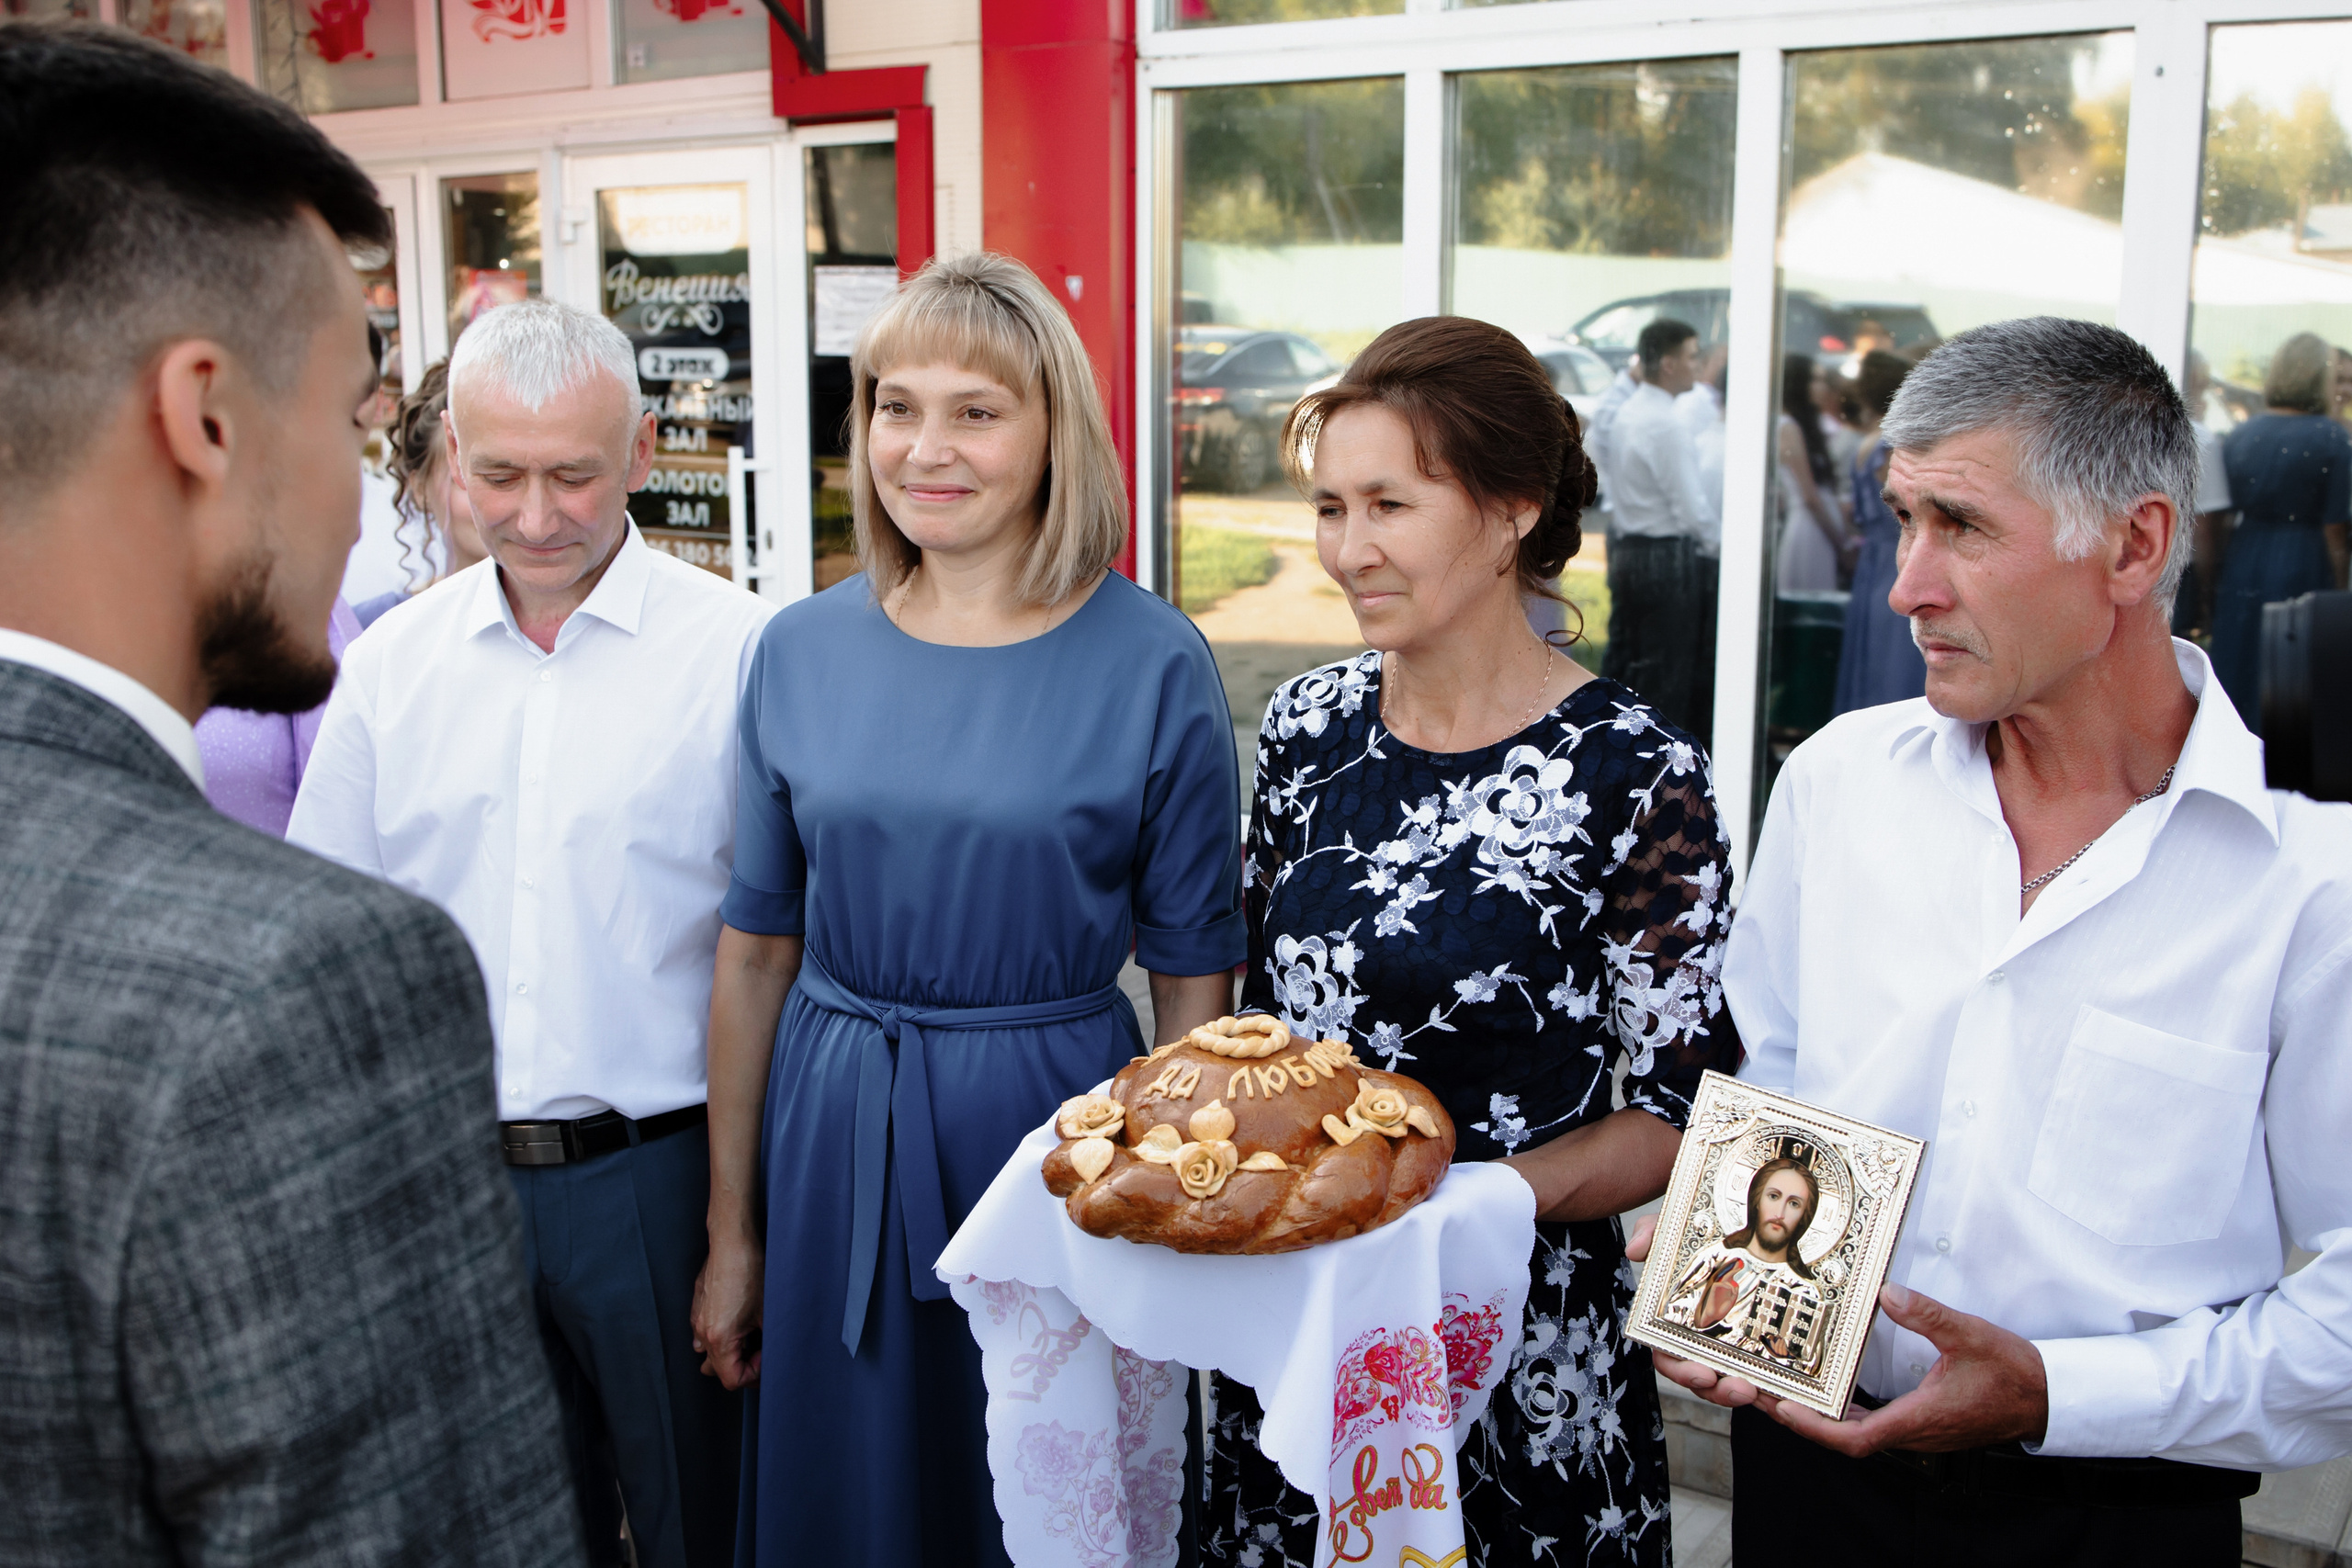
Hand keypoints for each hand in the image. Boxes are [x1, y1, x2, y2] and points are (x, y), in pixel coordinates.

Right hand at [691, 1230, 763, 1388]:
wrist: (732, 1243)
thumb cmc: (751, 1274)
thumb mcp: (769, 1313)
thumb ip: (769, 1342)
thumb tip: (776, 1355)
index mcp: (720, 1340)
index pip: (732, 1380)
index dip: (754, 1374)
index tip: (766, 1356)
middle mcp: (702, 1334)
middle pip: (718, 1370)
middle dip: (741, 1366)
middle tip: (760, 1350)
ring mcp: (697, 1319)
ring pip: (707, 1353)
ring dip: (727, 1353)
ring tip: (747, 1338)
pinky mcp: (697, 1306)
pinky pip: (702, 1335)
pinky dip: (718, 1338)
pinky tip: (736, 1324)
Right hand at [1624, 1214, 1768, 1407]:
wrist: (1748, 1228)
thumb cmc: (1704, 1233)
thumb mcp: (1676, 1227)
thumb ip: (1652, 1231)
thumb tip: (1635, 1250)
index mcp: (1674, 1320)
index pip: (1668, 1356)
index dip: (1681, 1370)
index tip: (1702, 1372)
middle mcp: (1700, 1339)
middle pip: (1701, 1379)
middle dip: (1717, 1391)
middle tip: (1739, 1387)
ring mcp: (1731, 1347)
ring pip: (1730, 1384)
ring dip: (1742, 1392)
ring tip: (1760, 1390)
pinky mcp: (1761, 1349)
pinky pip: (1762, 1377)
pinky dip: (1770, 1389)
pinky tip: (1785, 1390)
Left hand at [1763, 1283, 2047, 1455]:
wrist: (2047, 1397)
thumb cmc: (2013, 1371)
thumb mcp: (1969, 1334)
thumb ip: (1928, 1315)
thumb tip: (1888, 1294)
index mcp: (1921, 1418)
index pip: (1856, 1439)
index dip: (1815, 1429)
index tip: (1782, 1410)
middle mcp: (1915, 1432)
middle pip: (1846, 1440)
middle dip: (1803, 1421)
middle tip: (1763, 1395)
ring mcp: (1919, 1431)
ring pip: (1859, 1435)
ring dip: (1821, 1420)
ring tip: (1785, 1394)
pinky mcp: (1923, 1425)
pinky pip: (1875, 1426)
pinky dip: (1846, 1415)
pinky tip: (1832, 1398)